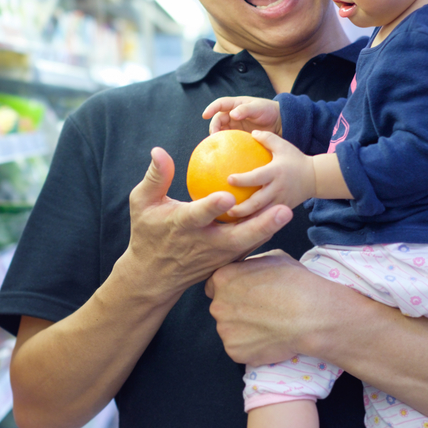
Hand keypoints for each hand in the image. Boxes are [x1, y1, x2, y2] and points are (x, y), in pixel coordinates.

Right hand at [120, 147, 293, 301]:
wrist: (153, 276)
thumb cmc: (147, 232)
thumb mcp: (142, 204)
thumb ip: (155, 178)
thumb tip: (159, 150)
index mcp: (182, 226)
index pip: (198, 216)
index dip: (212, 207)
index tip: (227, 196)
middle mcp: (203, 243)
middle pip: (236, 236)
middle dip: (260, 225)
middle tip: (283, 209)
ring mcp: (217, 256)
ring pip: (246, 243)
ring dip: (266, 230)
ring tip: (286, 210)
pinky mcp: (224, 261)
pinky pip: (246, 246)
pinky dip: (261, 234)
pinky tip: (276, 216)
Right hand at [202, 96, 281, 135]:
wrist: (279, 122)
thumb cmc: (268, 111)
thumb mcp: (258, 107)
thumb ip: (245, 110)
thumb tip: (232, 115)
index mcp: (235, 104)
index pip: (220, 104)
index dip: (211, 109)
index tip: (205, 115)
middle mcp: (232, 114)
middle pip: (218, 119)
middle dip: (214, 127)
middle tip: (215, 136)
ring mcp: (235, 125)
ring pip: (221, 130)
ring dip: (218, 136)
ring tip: (219, 143)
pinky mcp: (239, 135)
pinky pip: (229, 139)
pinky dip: (225, 143)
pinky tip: (225, 149)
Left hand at [204, 252, 346, 364]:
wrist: (310, 315)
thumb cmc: (295, 283)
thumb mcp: (271, 258)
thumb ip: (250, 266)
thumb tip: (247, 270)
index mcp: (222, 279)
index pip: (214, 286)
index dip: (230, 290)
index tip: (245, 295)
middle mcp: (217, 305)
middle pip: (221, 309)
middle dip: (236, 311)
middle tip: (260, 312)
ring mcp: (225, 330)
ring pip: (230, 330)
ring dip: (243, 330)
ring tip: (268, 326)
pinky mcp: (235, 351)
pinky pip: (240, 349)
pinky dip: (251, 347)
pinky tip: (269, 339)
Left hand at [225, 131, 313, 218]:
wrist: (315, 178)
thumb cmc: (295, 160)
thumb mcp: (283, 146)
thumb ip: (267, 138)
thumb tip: (251, 132)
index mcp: (276, 172)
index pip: (257, 177)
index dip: (243, 180)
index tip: (229, 180)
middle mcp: (278, 189)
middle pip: (258, 202)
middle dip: (241, 208)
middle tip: (226, 208)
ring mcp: (281, 201)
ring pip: (262, 214)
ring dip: (247, 219)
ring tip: (231, 219)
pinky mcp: (283, 208)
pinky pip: (268, 217)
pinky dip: (255, 221)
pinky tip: (242, 224)